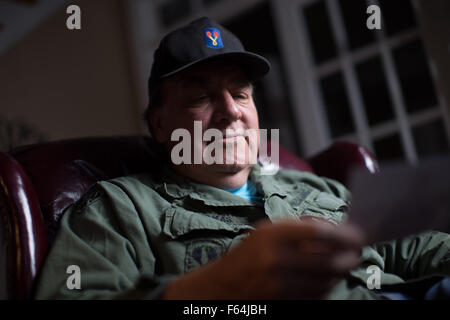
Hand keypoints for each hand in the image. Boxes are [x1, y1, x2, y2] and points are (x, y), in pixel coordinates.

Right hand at [163, 219, 363, 298]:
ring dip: (342, 271)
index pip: (318, 232)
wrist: (223, 286)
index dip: (344, 234)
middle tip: (357, 250)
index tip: (358, 233)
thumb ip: (298, 227)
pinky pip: (318, 294)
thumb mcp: (267, 231)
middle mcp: (277, 260)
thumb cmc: (248, 253)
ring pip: (327, 280)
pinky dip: (329, 285)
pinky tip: (329, 277)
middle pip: (329, 260)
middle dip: (350, 256)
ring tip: (345, 262)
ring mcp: (281, 285)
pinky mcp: (285, 301)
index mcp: (272, 235)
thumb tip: (333, 228)